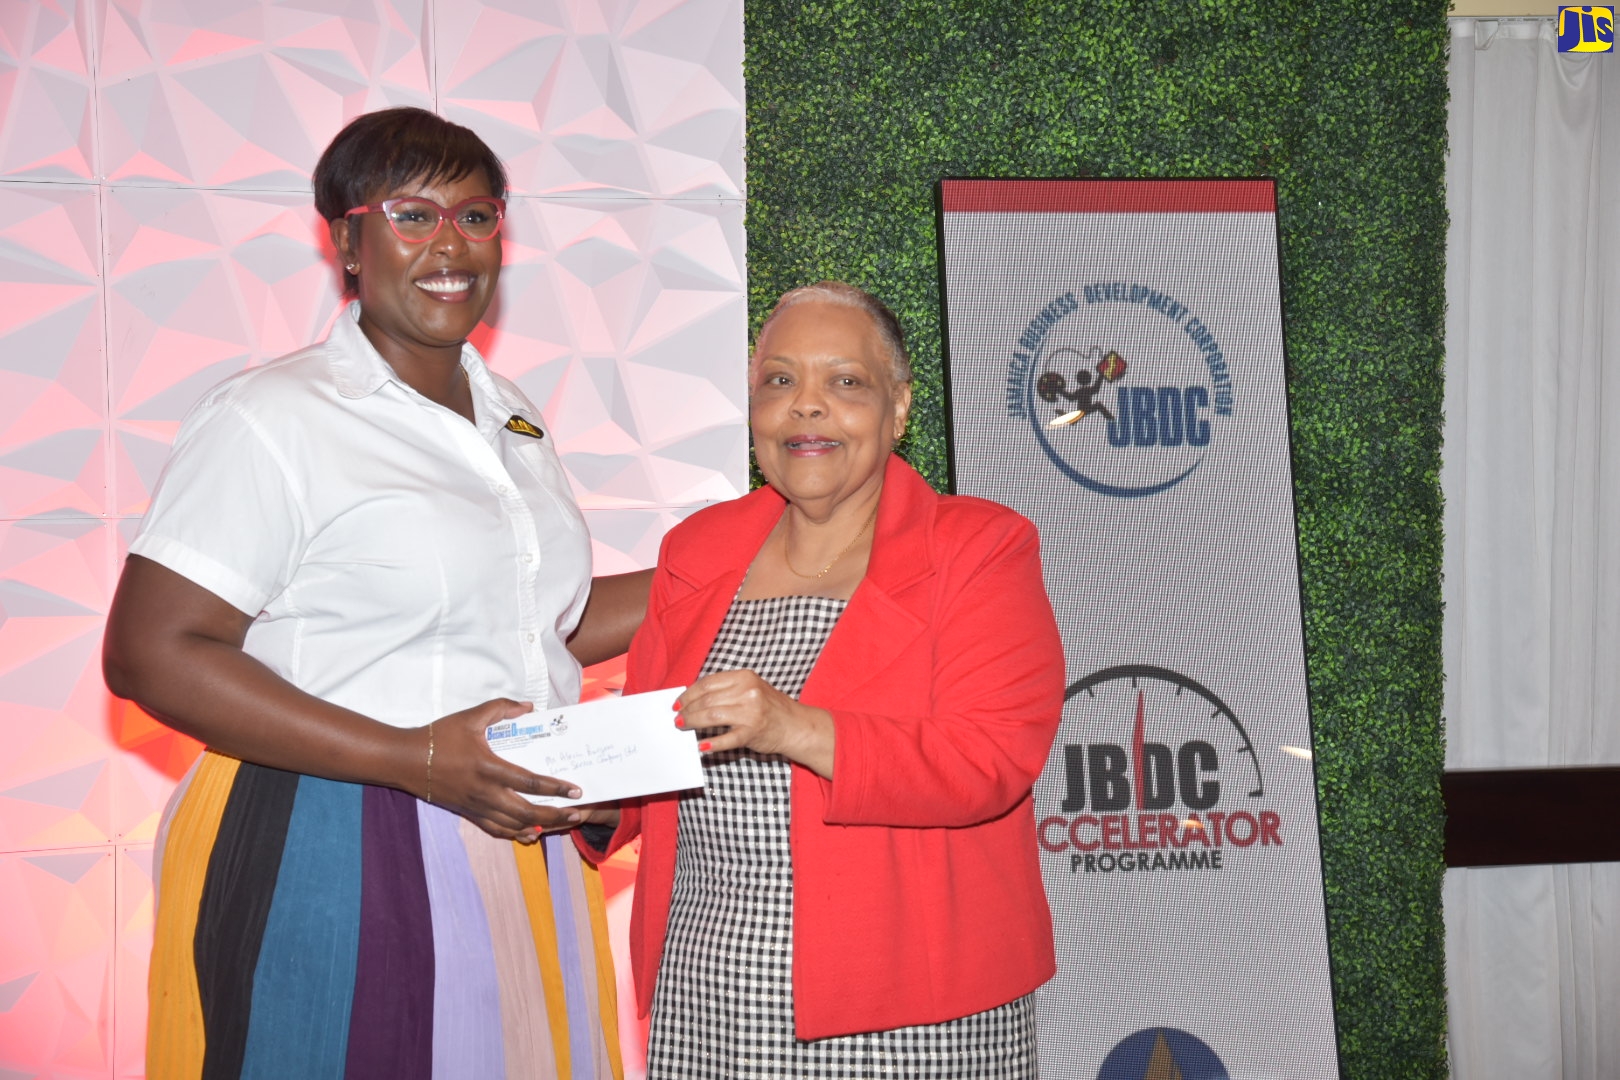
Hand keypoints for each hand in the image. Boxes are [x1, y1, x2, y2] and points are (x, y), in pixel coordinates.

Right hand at [421, 698, 587, 840]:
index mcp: (488, 768)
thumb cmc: (438, 736)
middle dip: (555, 815)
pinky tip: (530, 835)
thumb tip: (528, 707)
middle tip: (577, 813)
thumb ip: (501, 708)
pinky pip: (495, 829)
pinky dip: (515, 834)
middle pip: (527, 811)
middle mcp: (484, 792)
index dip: (555, 787)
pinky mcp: (467, 813)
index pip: (529, 781)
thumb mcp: (470, 716)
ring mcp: (475, 806)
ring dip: (541, 827)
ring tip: (562, 824)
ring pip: (514, 825)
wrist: (405, 760)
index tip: (575, 790)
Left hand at [675, 670, 834, 777]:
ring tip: (683, 727)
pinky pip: (727, 739)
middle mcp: (748, 692)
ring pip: (712, 717)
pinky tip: (701, 746)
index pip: (708, 683)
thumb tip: (692, 699)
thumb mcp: (750, 689)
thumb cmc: (769, 707)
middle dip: (688, 710)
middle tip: (677, 718)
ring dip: (693, 722)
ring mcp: (751, 712)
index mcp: (744, 677)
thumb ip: (726, 690)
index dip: (688, 694)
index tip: (677, 703)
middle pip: (707, 700)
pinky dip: (712, 744)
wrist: (795, 726)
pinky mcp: (752, 732)